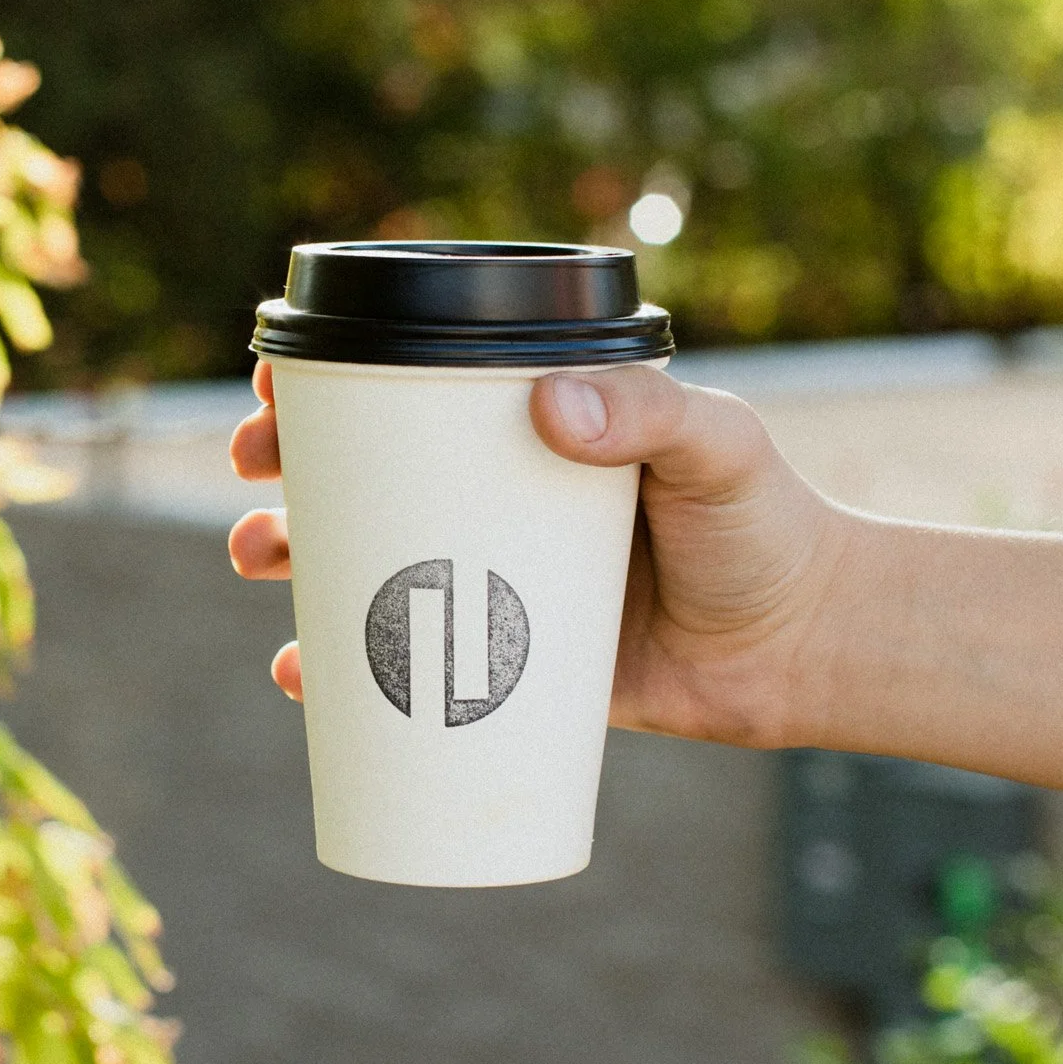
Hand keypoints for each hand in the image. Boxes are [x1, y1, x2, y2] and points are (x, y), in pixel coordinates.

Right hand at [227, 360, 851, 746]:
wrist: (805, 650)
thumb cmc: (767, 528)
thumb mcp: (717, 448)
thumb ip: (650, 414)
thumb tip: (548, 410)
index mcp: (535, 431)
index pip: (417, 391)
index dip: (334, 385)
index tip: (279, 392)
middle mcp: (502, 500)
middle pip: (367, 476)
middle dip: (287, 472)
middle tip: (256, 478)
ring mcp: (496, 585)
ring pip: (366, 566)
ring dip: (291, 560)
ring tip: (258, 560)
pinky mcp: (504, 668)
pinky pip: (401, 669)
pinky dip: (337, 676)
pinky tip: (296, 678)